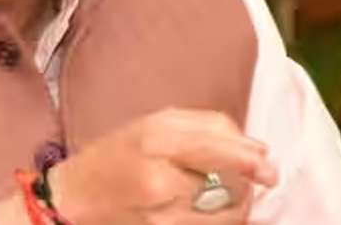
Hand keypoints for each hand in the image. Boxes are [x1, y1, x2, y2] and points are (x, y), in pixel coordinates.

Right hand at [47, 108, 277, 223]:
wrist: (72, 203)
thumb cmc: (111, 159)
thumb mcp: (147, 127)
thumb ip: (201, 126)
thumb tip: (252, 144)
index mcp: (153, 138)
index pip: (215, 143)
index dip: (249, 154)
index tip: (268, 158)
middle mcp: (159, 177)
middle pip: (228, 179)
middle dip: (248, 178)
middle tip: (262, 175)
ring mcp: (164, 214)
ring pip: (228, 211)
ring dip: (240, 202)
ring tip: (230, 193)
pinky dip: (225, 220)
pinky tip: (216, 211)